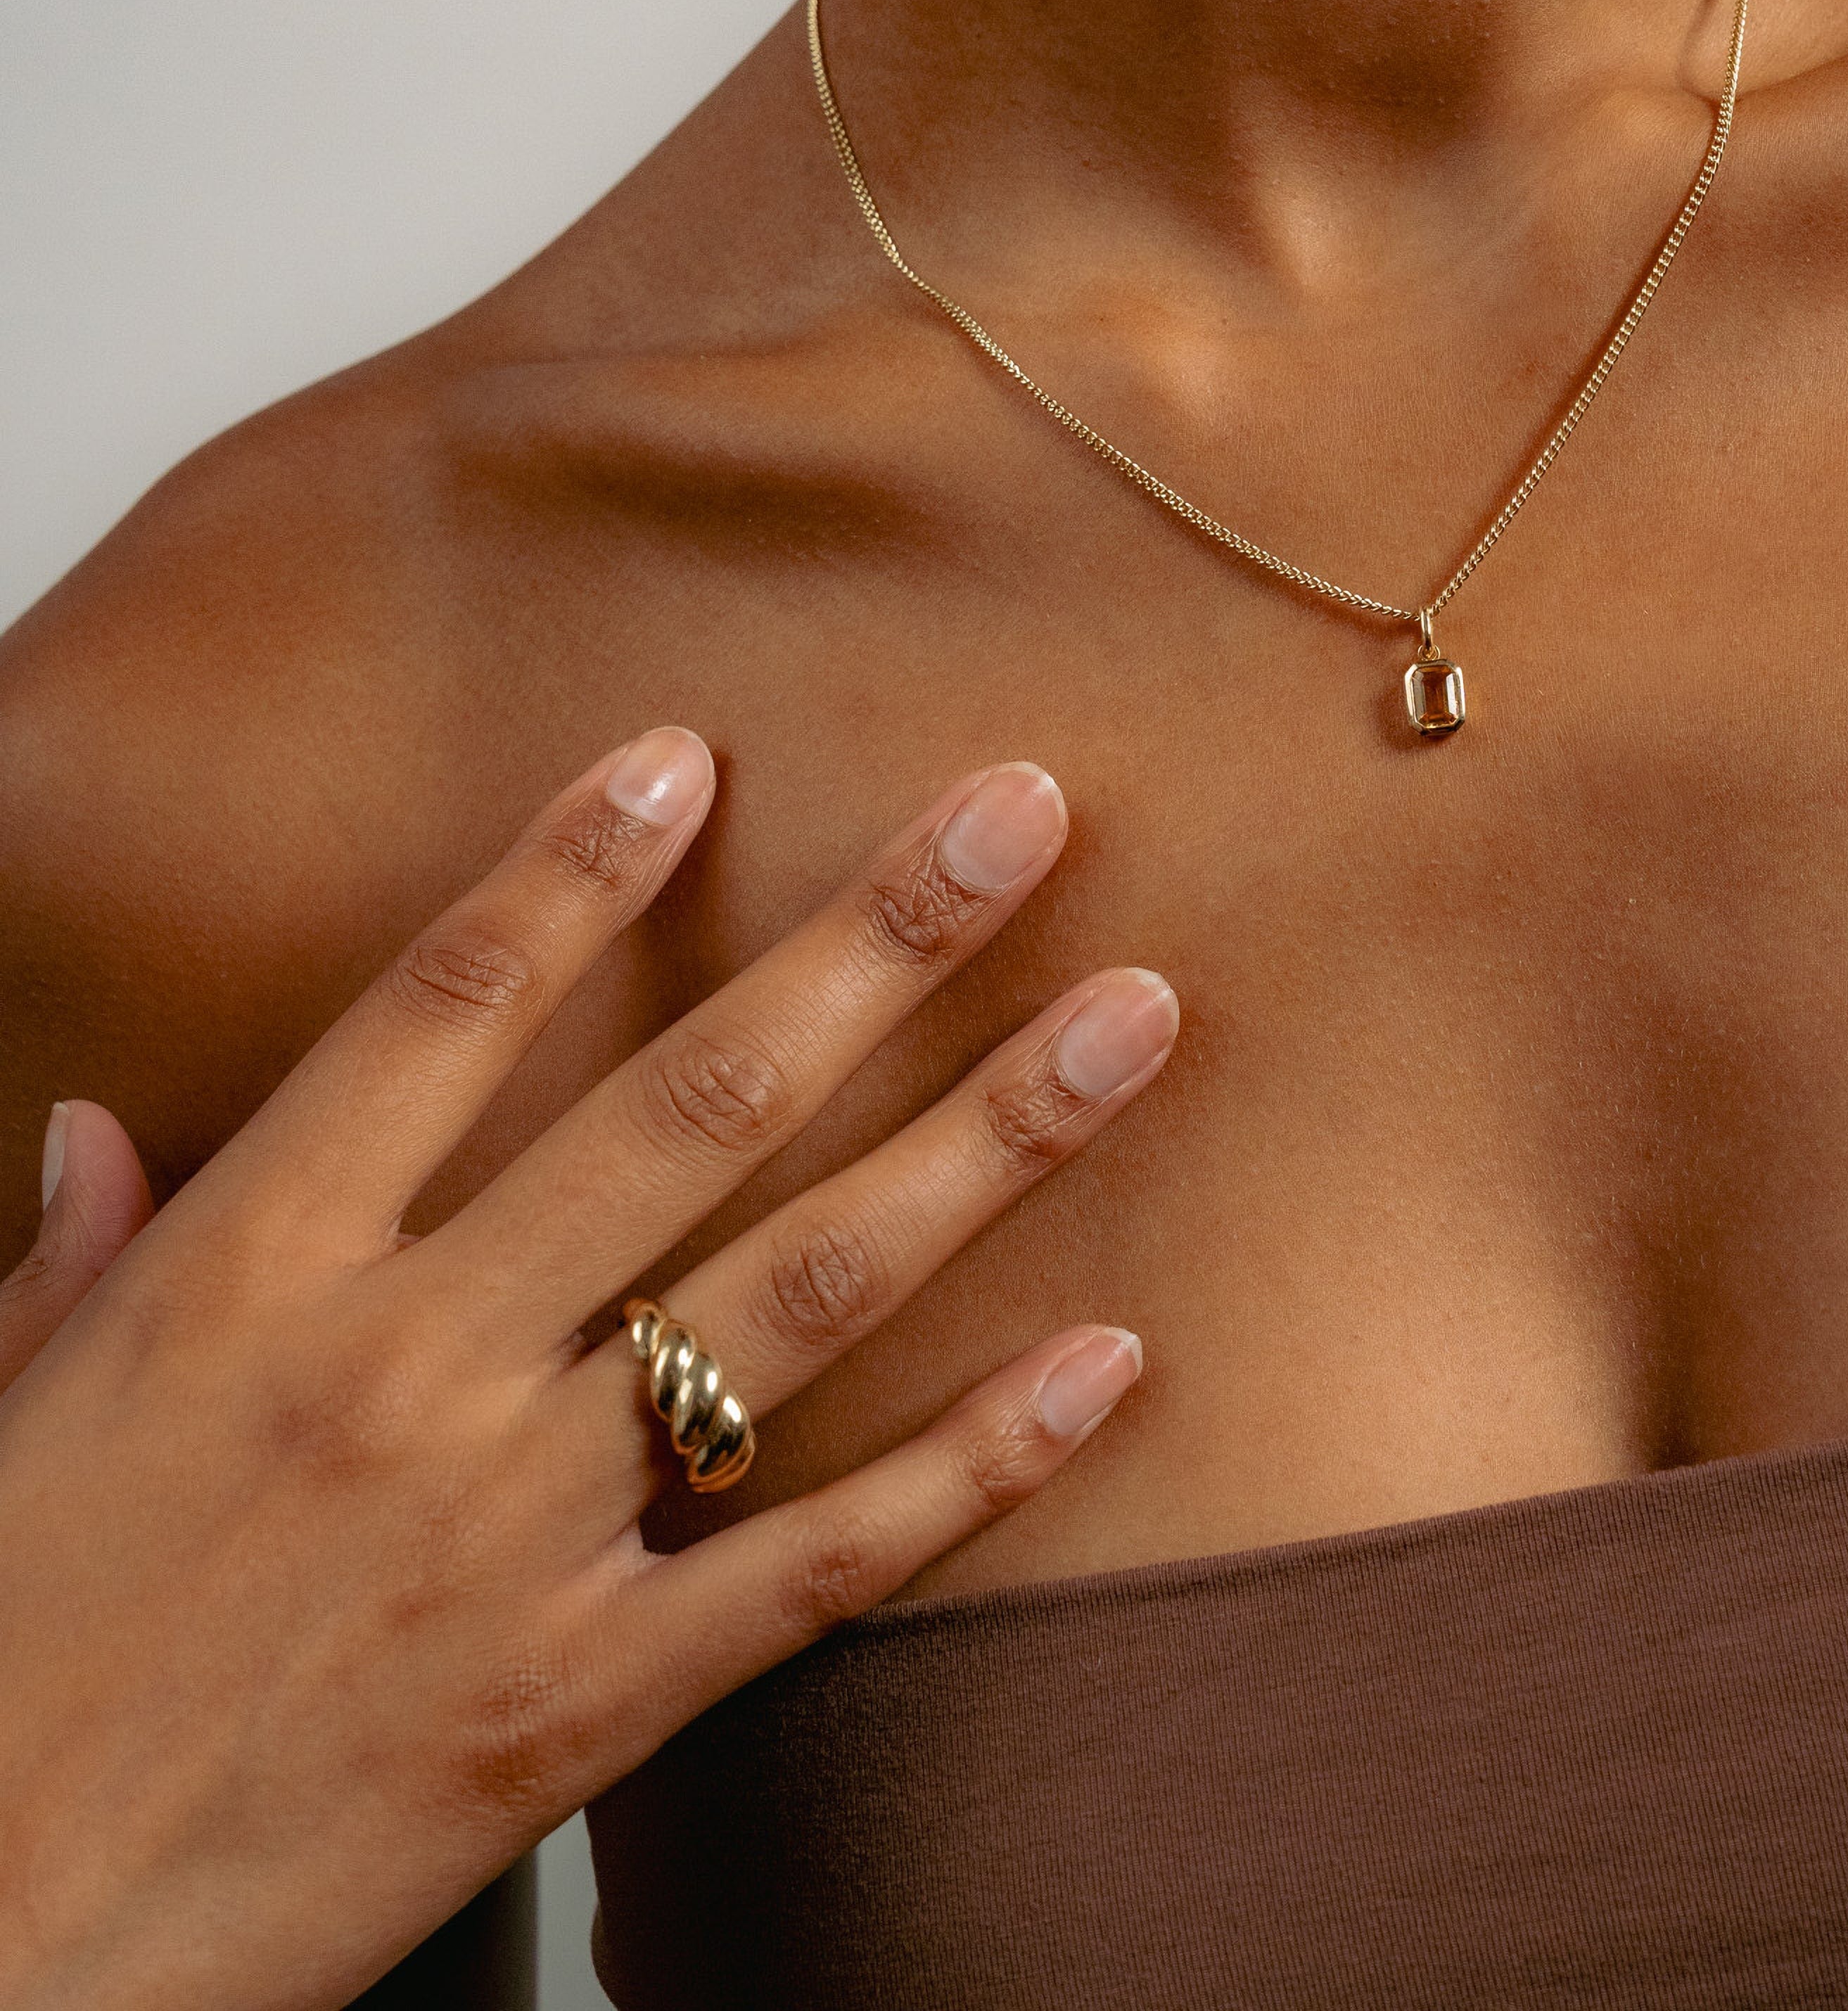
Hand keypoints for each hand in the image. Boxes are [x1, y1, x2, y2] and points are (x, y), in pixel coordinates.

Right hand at [0, 732, 1175, 2010]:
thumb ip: (67, 1262)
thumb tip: (101, 1123)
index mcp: (241, 1277)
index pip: (439, 1008)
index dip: (573, 866)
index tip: (694, 752)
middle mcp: (401, 1369)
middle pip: (690, 1102)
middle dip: (878, 943)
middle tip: (1027, 809)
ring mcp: (508, 1532)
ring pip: (802, 1290)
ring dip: (988, 1139)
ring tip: (1135, 1017)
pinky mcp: (578, 1701)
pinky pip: (820, 1560)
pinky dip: (981, 1462)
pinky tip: (1113, 1360)